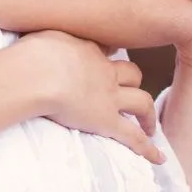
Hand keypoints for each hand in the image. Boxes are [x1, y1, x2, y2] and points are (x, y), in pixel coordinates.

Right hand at [16, 30, 164, 164]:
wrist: (37, 74)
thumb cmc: (33, 53)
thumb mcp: (45, 34)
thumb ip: (54, 37)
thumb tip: (50, 40)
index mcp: (89, 50)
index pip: (107, 49)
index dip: (109, 53)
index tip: (109, 55)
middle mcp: (105, 72)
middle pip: (131, 73)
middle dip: (134, 80)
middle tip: (131, 88)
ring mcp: (109, 97)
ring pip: (141, 101)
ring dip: (148, 113)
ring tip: (149, 124)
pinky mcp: (106, 121)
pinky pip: (133, 136)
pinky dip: (147, 148)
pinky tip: (158, 158)